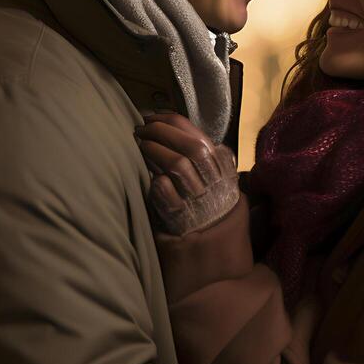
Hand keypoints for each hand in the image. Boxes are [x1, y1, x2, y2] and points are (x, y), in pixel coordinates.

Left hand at [134, 112, 239, 235]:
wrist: (213, 245)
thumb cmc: (208, 203)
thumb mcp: (217, 176)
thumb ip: (203, 153)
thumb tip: (170, 124)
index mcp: (223, 168)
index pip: (198, 135)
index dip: (172, 122)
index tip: (153, 118)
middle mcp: (214, 182)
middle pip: (191, 147)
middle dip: (162, 131)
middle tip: (142, 129)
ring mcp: (198, 199)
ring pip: (177, 164)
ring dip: (154, 150)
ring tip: (141, 145)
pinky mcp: (180, 215)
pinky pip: (164, 189)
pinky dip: (155, 178)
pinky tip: (148, 174)